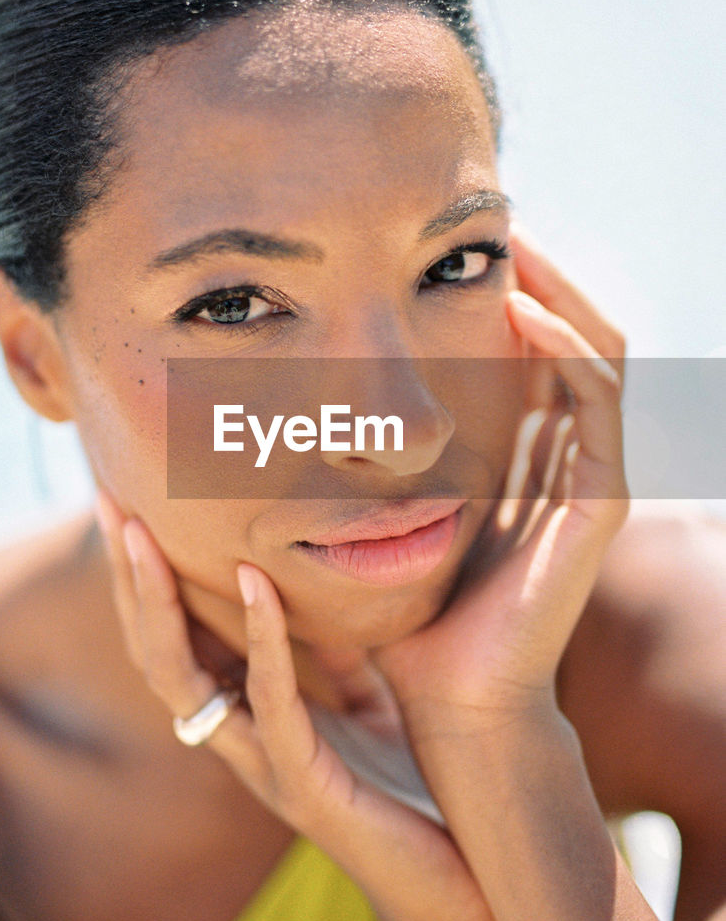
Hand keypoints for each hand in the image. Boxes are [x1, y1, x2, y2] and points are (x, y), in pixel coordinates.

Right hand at [95, 487, 497, 920]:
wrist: (455, 889)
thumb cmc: (410, 794)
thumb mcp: (368, 702)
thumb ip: (336, 654)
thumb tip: (323, 585)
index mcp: (247, 718)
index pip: (175, 640)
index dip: (146, 577)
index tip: (131, 504)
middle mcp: (238, 740)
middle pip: (154, 652)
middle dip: (127, 578)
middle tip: (110, 504)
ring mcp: (263, 765)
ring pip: (181, 678)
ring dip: (158, 601)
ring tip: (144, 533)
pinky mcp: (304, 784)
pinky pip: (269, 701)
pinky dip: (260, 637)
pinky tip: (255, 580)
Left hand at [373, 222, 629, 736]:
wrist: (450, 698)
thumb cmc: (410, 613)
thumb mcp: (396, 510)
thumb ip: (385, 457)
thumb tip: (318, 394)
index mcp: (526, 460)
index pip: (533, 351)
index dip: (506, 292)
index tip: (450, 246)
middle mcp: (566, 459)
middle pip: (571, 336)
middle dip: (537, 274)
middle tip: (489, 222)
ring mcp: (591, 478)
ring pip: (596, 351)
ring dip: (557, 289)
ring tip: (508, 241)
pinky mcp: (602, 501)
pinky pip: (597, 398)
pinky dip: (565, 344)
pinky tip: (518, 306)